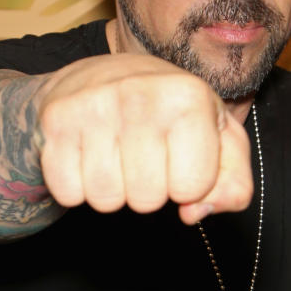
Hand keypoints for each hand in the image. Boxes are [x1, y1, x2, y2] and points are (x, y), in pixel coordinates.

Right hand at [37, 54, 253, 223]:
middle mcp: (141, 94)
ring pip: (105, 200)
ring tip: (117, 155)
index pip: (193, 187)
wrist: (103, 77)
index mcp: (189, 96)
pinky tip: (88, 156)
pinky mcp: (56, 119)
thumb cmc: (171, 114)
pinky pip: (68, 192)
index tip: (179, 156)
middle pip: (147, 199)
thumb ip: (233, 184)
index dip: (187, 183)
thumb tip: (194, 212)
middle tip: (144, 157)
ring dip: (113, 191)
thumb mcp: (219, 139)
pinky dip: (77, 187)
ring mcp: (94, 104)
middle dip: (148, 190)